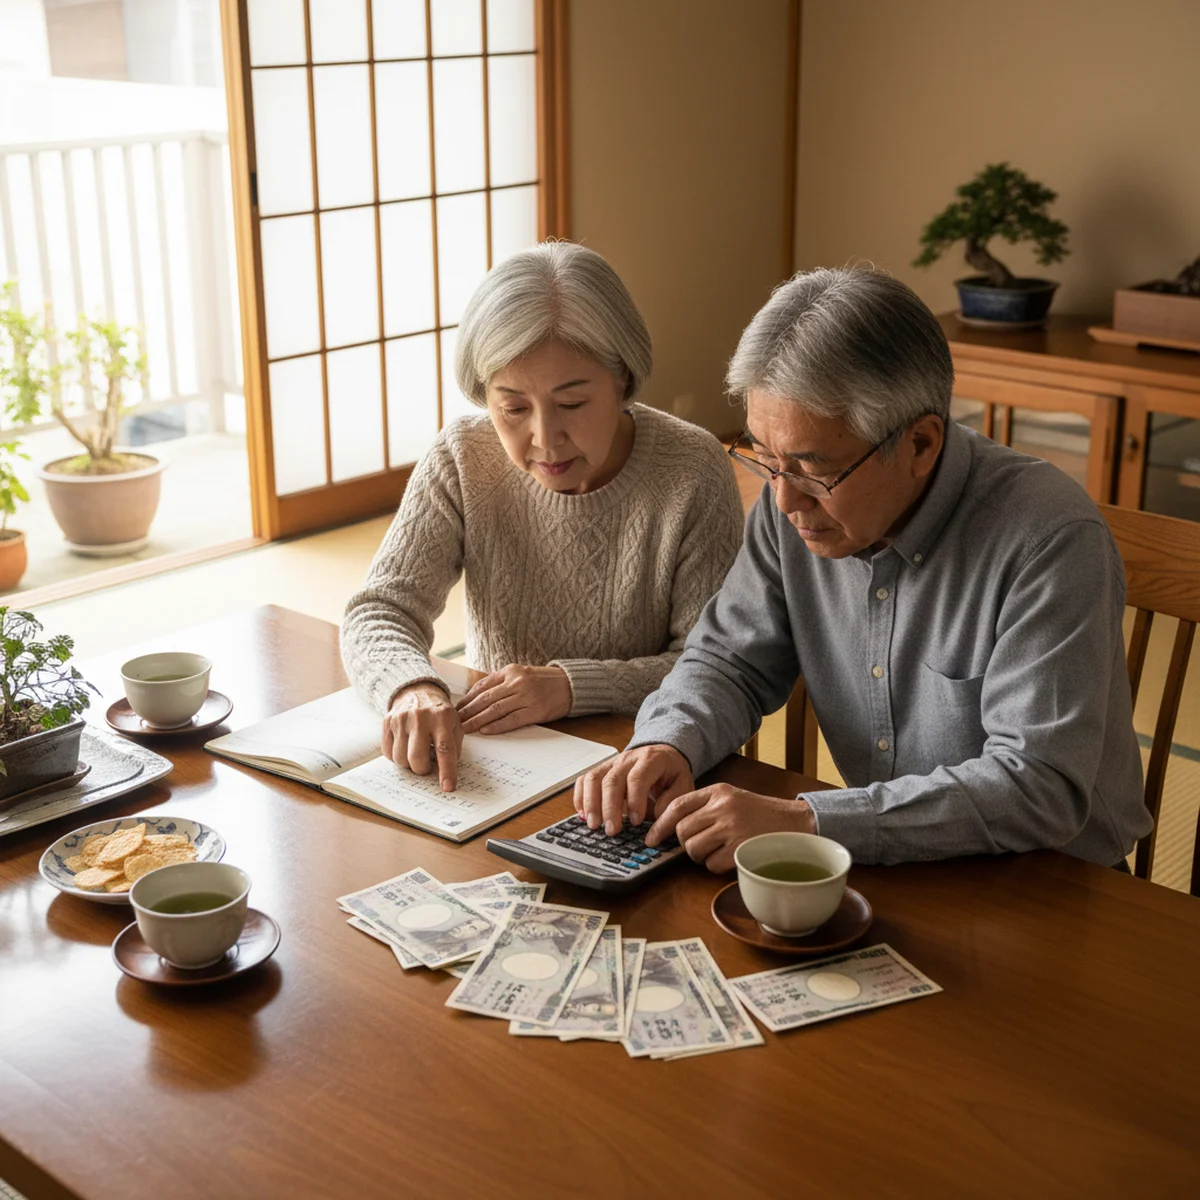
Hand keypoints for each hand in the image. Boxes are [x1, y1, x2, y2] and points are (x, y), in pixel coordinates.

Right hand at [381, 682, 462, 790]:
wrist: (418, 691)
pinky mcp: (387, 722)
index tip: (448, 787)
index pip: (445, 749)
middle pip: (417, 758)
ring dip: (409, 764)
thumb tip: (446, 772)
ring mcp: (401, 719)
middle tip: (427, 766)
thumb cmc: (440, 713)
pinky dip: (397, 757)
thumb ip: (454, 747)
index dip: (447, 771)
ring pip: (400, 758)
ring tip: (416, 754)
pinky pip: (388, 752)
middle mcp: (420, 717)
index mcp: (442, 717)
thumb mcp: (455, 724)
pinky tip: (405, 748)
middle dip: (423, 770)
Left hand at [456, 664, 571, 734]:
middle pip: (485, 698)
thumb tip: (478, 697)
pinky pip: (512, 720)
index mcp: (510, 671)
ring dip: (477, 720)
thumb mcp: (521, 674)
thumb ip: (502, 683)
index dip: (467, 698)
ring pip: (495, 710)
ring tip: (464, 728)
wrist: (571, 684)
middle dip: (467, 711)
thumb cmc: (544, 681)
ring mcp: (526, 696)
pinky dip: (497, 726)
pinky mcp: (535, 710)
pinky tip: (485, 730)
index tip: (456, 708)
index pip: (482, 686)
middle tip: (454, 720)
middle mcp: (516, 682)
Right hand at [573, 744, 694, 834]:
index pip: (638, 777)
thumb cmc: (671, 773)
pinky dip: (580, 796)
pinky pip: (584, 779)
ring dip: (591, 803)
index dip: (635, 800)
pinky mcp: (601, 770)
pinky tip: (583, 814)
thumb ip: (672, 804)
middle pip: (612, 779)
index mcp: (651, 759)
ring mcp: (612, 763)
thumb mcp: (683, 785)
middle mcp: (628, 759)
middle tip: (612, 831)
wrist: (663, 755)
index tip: (636, 822)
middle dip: (610, 807)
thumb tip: (655, 826)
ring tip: (594, 825)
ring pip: (593, 778)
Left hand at [646, 785, 815, 873]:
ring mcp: (731, 828)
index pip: (677, 806)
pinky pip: (711, 864)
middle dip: (685, 844)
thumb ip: (705, 806)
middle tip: (701, 844)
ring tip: (718, 850)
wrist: (795, 823)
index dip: (660, 824)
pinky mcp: (739, 849)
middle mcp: (722, 807)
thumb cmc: (761, 814)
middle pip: (682, 831)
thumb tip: (672, 826)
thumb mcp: (732, 798)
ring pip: (693, 849)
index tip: (651, 838)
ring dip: (701, 856)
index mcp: (718, 791)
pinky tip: (730, 857)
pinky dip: (716, 866)